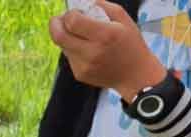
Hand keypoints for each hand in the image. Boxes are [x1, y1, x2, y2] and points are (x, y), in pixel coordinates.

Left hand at [50, 1, 166, 101]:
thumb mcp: (124, 19)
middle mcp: (92, 52)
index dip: (69, 14)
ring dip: (66, 37)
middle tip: (58, 19)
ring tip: (79, 34)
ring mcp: (84, 66)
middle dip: (55, 24)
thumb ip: (103, 6)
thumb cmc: (130, 44)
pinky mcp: (80, 74)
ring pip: (63, 46)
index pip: (73, 22)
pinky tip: (86, 48)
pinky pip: (69, 56)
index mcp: (105, 35)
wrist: (135, 75)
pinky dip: (73, 49)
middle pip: (59, 36)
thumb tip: (83, 4)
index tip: (75, 12)